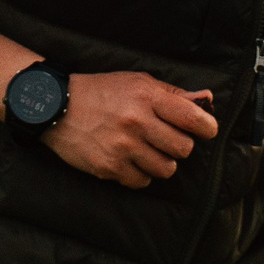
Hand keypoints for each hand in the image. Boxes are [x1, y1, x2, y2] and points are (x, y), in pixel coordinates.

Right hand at [43, 73, 217, 187]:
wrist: (56, 107)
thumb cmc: (101, 93)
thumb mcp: (137, 82)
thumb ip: (172, 93)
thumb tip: (207, 99)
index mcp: (146, 96)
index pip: (191, 117)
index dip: (206, 127)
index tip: (207, 130)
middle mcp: (137, 122)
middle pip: (183, 148)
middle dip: (179, 146)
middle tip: (167, 140)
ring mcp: (123, 147)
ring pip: (166, 169)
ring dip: (161, 162)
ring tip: (148, 152)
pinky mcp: (110, 167)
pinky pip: (142, 181)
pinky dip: (140, 175)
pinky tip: (131, 161)